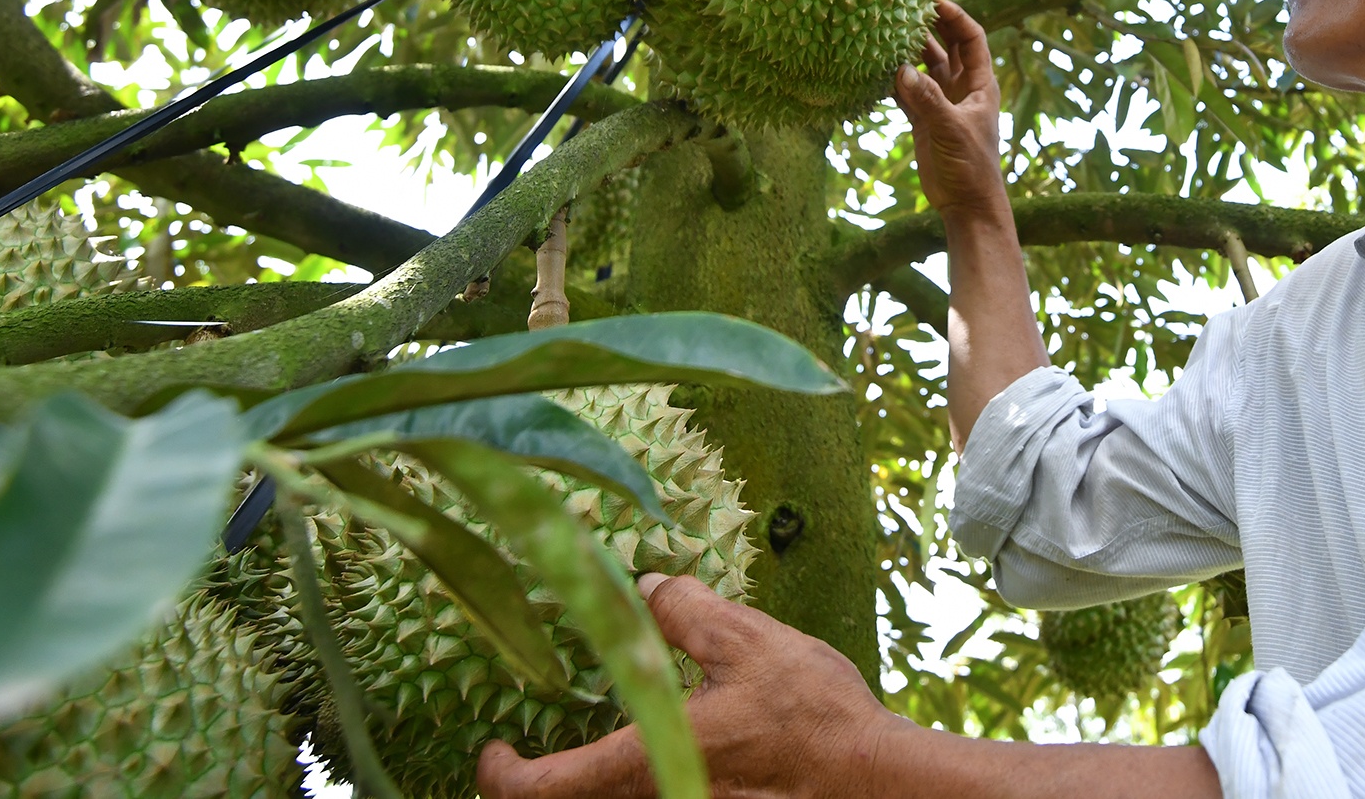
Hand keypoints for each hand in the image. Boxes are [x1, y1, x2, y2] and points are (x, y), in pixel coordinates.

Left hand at [476, 573, 898, 798]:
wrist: (874, 777)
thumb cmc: (812, 714)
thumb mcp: (745, 640)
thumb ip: (682, 612)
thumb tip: (647, 586)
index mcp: (651, 757)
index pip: (545, 790)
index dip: (503, 775)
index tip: (490, 750)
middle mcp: (660, 797)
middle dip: (544, 778)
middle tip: (531, 735)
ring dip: (592, 775)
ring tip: (596, 726)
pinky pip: (654, 794)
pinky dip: (636, 773)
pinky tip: (659, 734)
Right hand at [894, 0, 1008, 225]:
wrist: (967, 204)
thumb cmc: (971, 166)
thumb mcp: (951, 129)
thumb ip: (927, 100)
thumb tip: (900, 69)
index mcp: (981, 84)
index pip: (971, 38)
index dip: (956, 17)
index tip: (933, 1)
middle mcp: (962, 88)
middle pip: (947, 46)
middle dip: (929, 26)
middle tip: (904, 7)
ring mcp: (942, 103)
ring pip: (924, 67)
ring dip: (908, 52)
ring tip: (884, 32)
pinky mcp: (924, 119)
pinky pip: (907, 92)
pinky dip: (892, 81)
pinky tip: (873, 69)